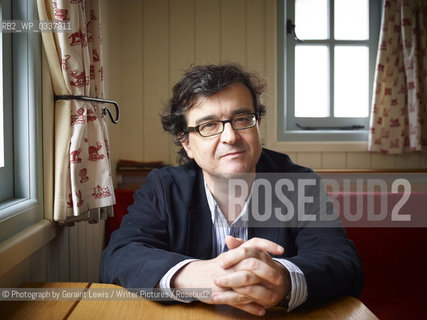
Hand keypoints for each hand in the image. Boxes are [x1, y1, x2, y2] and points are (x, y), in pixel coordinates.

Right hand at [171, 236, 289, 315]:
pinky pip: (239, 301)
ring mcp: (226, 279)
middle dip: (268, 272)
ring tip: (275, 297)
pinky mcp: (221, 294)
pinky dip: (251, 307)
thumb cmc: (213, 268)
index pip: (252, 244)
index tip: (281, 250)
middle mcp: (230, 264)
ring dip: (263, 292)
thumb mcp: (228, 257)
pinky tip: (261, 310)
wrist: (193, 277)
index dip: (267, 245)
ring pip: (248, 284)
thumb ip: (242, 251)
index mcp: (233, 254)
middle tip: (279, 279)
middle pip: (253, 264)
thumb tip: (260, 249)